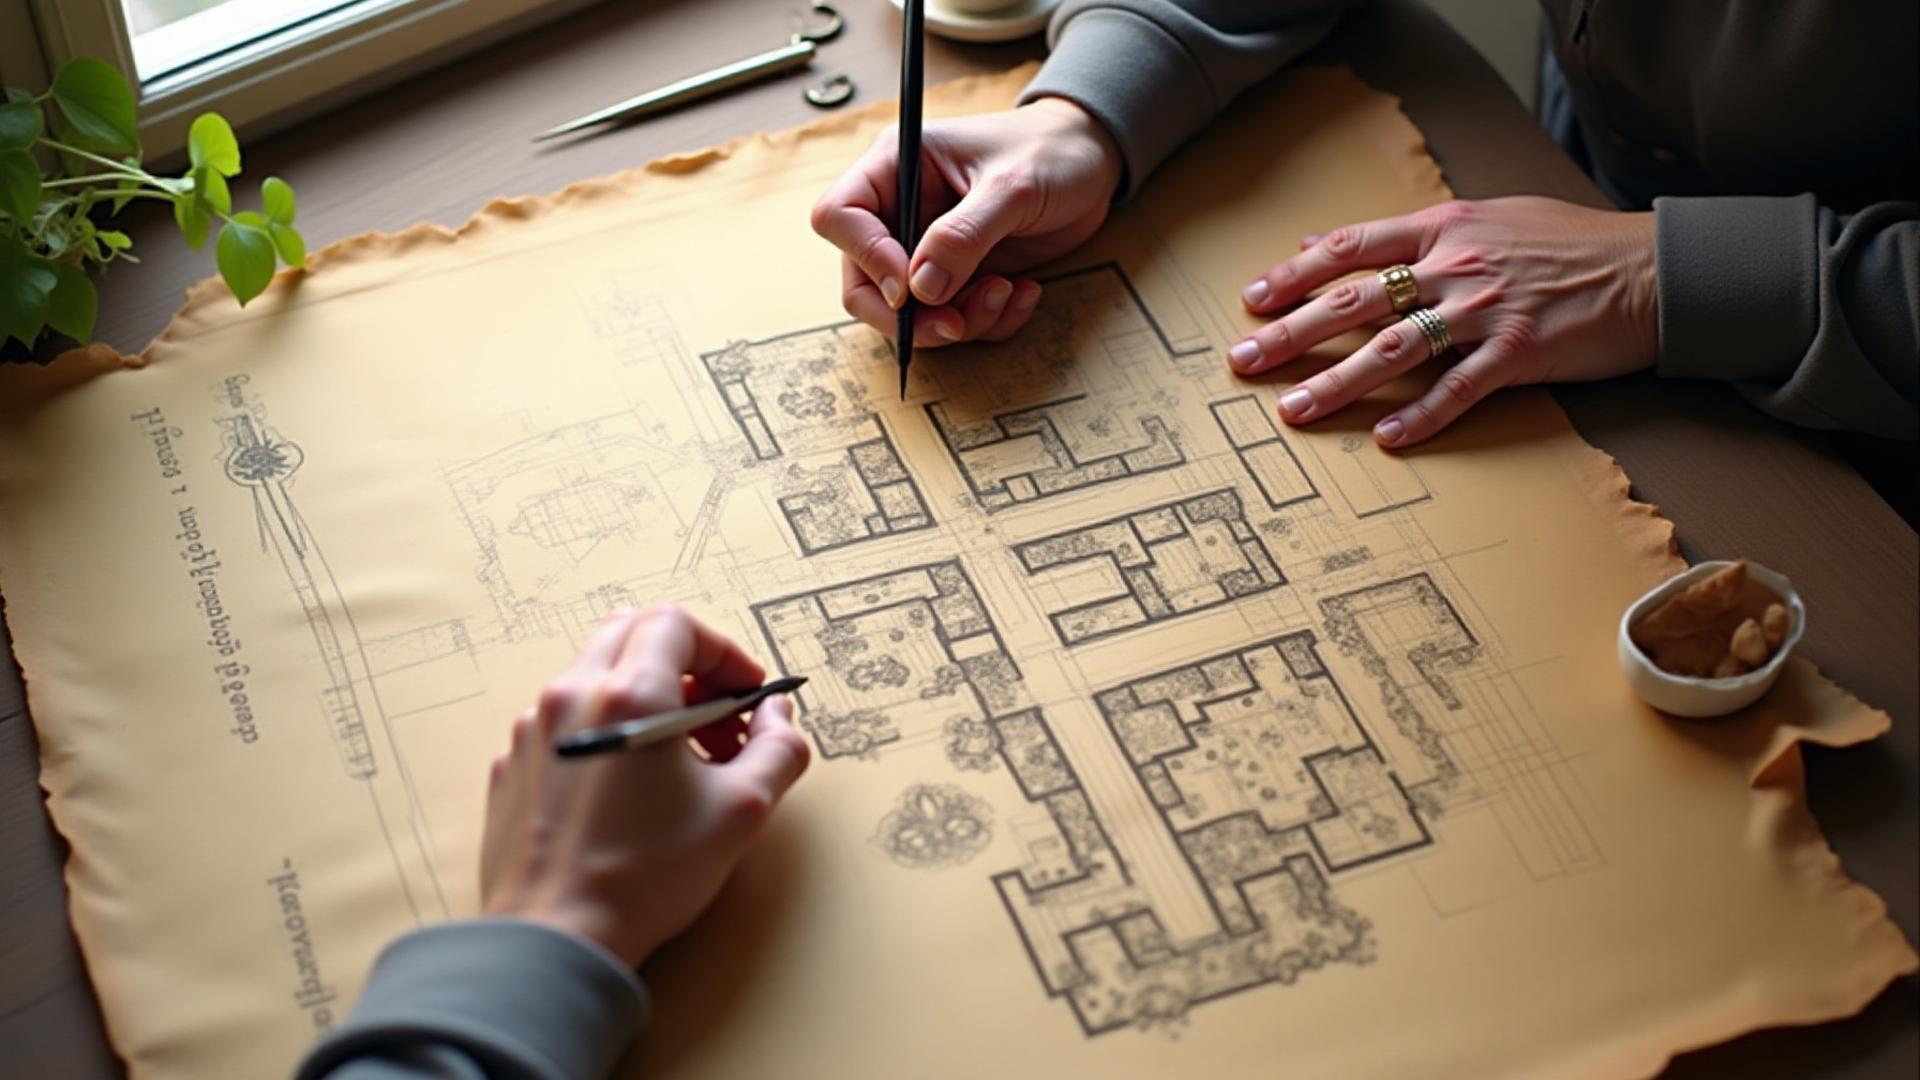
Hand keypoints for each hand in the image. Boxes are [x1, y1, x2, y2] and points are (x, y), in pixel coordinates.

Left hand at [479, 606, 809, 967]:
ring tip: (678, 762)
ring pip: (595, 677)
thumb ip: (777, 747)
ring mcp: (534, 730)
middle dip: (684, 665)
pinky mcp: (514, 765)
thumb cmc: (644, 876)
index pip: (676, 624)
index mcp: (628, 695)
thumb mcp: (742, 810)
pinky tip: (630, 789)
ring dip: (645, 699)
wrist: (557, 935)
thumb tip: (776, 716)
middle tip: (715, 716)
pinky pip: (566, 722)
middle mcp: (571, 697)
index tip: (744, 692)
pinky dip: (606, 732)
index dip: (722, 651)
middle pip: (630, 634)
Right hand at [810, 97, 1122, 345]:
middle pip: (863, 280)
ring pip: (910, 312)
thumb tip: (921, 289)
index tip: (908, 289)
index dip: (865, 256)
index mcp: (897, 166)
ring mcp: (929, 247)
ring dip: (957, 320)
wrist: (1094, 161)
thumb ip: (964, 235)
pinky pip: (954, 317)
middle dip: (907, 315)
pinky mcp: (960, 276)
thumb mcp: (1012, 187)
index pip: (839, 215)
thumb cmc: (1051, 152)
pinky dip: (988, 320)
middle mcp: (903, 209)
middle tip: (954, 324)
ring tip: (1007, 292)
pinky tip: (1025, 292)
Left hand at [1229, 197, 1658, 446]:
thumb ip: (1406, 233)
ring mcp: (1487, 308)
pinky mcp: (1521, 351)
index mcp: (1443, 227)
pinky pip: (1460, 388)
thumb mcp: (1482, 217)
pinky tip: (1386, 438)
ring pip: (1394, 347)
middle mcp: (1456, 264)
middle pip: (1354, 300)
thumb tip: (1327, 240)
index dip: (1294, 275)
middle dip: (1290, 333)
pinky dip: (1421, 415)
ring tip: (1295, 410)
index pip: (1351, 249)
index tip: (1251, 302)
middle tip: (1243, 361)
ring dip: (1337, 381)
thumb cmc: (1567, 244)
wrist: (1651, 268)